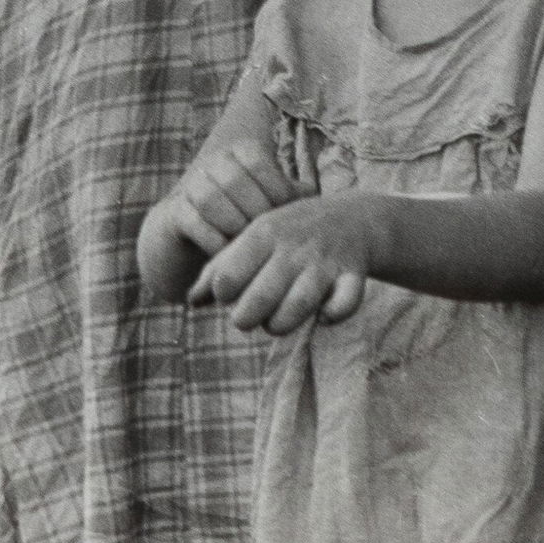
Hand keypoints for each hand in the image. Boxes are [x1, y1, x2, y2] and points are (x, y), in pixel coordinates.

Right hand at [165, 143, 303, 259]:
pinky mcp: (175, 213)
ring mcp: (191, 185)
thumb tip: (319, 199)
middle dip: (255, 213)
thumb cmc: (250, 215)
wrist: (199, 236)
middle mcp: (214, 162)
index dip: (276, 192)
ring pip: (209, 198)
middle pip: (235, 181)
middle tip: (270, 239)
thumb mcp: (273, 201)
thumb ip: (294, 196)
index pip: (259, 164)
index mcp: (242, 151)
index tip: (288, 221)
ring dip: (232, 224)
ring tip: (249, 246)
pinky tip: (229, 255)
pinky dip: (213, 240)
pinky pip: (192, 221)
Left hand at [188, 196, 370, 333]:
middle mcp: (293, 247)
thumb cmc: (290, 233)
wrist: (351, 218)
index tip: (229, 296)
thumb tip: (191, 301)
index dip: (222, 296)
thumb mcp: (254, 237)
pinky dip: (333, 315)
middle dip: (246, 319)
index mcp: (263, 233)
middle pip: (260, 297)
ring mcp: (324, 262)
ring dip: (281, 324)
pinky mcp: (352, 275)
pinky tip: (323, 315)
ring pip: (299, 305)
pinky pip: (344, 303)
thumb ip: (220, 267)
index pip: (227, 277)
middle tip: (248, 317)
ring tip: (274, 323)